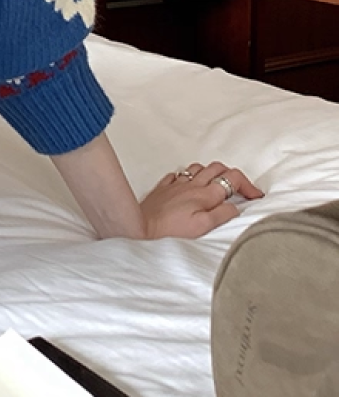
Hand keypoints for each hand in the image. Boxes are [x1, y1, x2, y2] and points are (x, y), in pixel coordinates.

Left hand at [141, 160, 264, 238]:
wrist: (142, 225)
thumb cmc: (171, 229)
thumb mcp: (203, 227)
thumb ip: (222, 214)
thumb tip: (235, 206)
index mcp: (206, 194)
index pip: (233, 179)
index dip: (248, 186)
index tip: (255, 196)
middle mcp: (193, 184)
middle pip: (218, 168)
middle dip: (232, 175)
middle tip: (239, 189)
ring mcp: (178, 183)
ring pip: (199, 167)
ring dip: (210, 173)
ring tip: (216, 185)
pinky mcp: (164, 186)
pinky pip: (179, 174)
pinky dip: (189, 176)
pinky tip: (189, 185)